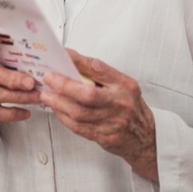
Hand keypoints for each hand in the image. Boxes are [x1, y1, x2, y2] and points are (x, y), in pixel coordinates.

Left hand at [40, 49, 157, 180]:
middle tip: (49, 78)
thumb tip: (73, 63)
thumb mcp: (123, 85)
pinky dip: (64, 117)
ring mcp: (112, 121)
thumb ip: (101, 76)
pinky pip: (79, 127)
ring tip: (47, 94)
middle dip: (64, 85)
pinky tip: (57, 110)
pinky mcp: (104, 136)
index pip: (99, 69)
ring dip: (59, 103)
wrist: (145, 137)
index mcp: (124, 85)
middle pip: (88, 94)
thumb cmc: (130, 107)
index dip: (78, 61)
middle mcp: (119, 102)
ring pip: (79, 113)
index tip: (63, 55)